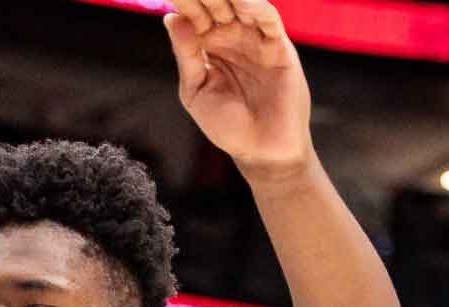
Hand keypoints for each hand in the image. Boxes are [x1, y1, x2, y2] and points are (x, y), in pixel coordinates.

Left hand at [165, 0, 313, 182]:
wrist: (260, 150)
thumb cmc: (226, 124)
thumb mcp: (195, 90)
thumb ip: (186, 54)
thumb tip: (170, 18)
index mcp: (207, 46)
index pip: (192, 15)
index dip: (183, 2)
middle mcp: (231, 37)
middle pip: (215, 5)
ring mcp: (255, 40)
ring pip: (242, 6)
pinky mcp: (278, 47)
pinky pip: (268, 21)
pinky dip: (256, 8)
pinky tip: (242, 2)